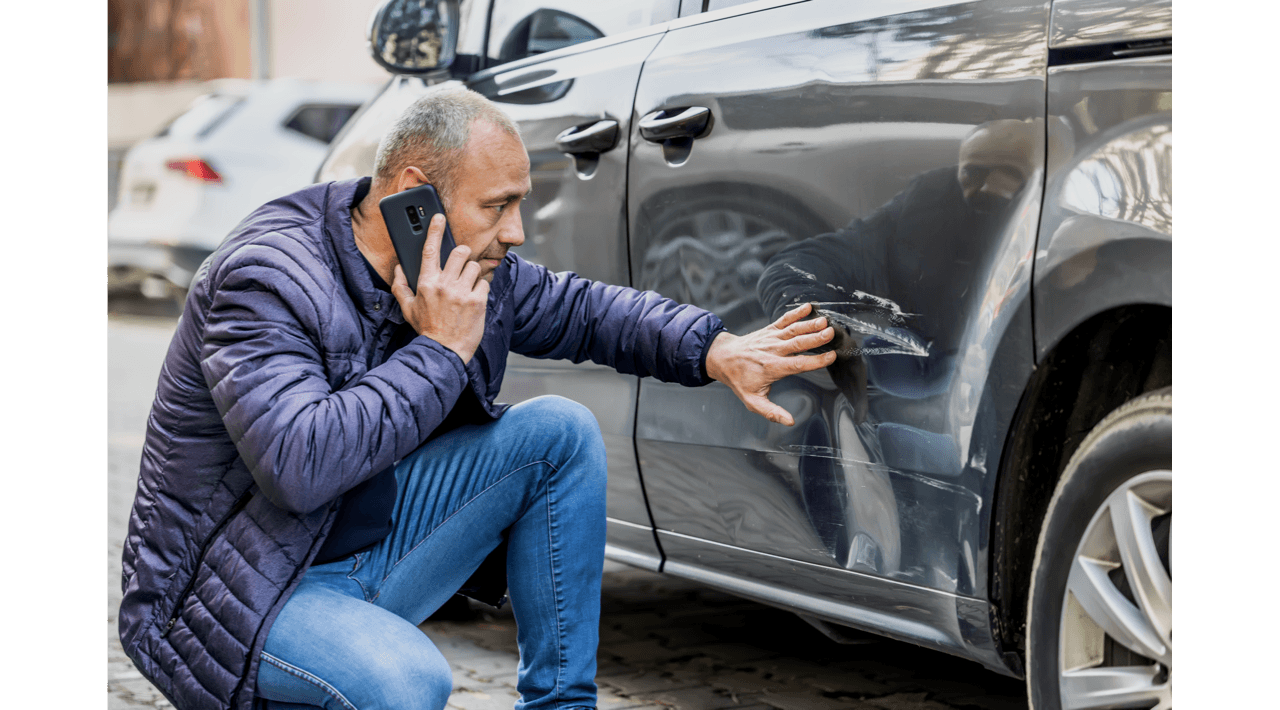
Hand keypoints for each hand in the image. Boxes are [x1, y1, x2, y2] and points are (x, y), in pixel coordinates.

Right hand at [391, 214, 487, 362]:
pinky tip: (474, 299)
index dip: (434, 230)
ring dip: (472, 273)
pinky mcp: (478, 301)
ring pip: (474, 266)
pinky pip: (484, 283)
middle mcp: (444, 285)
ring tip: (466, 286)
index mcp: (426, 284)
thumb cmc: (427, 329)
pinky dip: (481, 288)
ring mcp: (462, 293)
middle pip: (460, 252)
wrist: (444, 351)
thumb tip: (399, 267)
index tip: (439, 218)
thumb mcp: (407, 308)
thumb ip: (400, 286)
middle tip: (460, 265)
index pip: (430, 250)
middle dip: (462, 255)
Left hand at [704, 303, 836, 425]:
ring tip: (825, 321)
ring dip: (809, 324)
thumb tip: (790, 421)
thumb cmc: (739, 379)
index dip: (815, 361)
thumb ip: (771, 411)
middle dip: (815, 338)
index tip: (831, 357)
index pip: (797, 364)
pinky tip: (808, 307)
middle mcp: (772, 351)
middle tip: (830, 333)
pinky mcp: (769, 330)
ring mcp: (771, 338)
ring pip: (793, 330)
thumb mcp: (752, 400)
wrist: (722, 358)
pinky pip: (784, 319)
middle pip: (797, 343)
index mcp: (772, 368)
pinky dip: (796, 312)